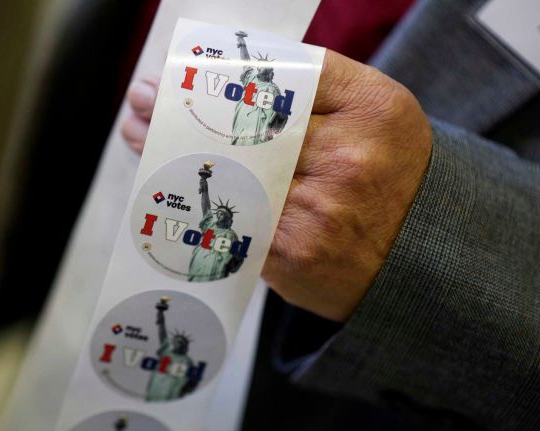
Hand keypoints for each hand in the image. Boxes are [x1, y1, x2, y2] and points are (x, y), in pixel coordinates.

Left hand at [122, 50, 431, 321]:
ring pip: (227, 169)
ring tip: (142, 137)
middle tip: (144, 100)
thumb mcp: (373, 116)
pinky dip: (194, 198)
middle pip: (245, 122)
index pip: (283, 74)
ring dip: (174, 153)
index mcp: (371, 109)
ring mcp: (318, 210)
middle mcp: (346, 157)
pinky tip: (168, 184)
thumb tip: (231, 77)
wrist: (417, 258)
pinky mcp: (292, 253)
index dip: (224, 70)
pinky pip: (232, 217)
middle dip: (185, 109)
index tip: (183, 67)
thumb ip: (314, 90)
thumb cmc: (386, 175)